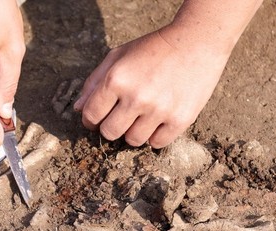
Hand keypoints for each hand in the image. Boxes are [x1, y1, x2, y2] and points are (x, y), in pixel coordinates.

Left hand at [73, 27, 229, 148]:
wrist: (196, 43)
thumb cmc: (153, 48)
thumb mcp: (118, 56)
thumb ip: (94, 81)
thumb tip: (79, 109)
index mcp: (117, 79)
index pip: (92, 115)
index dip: (91, 119)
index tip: (98, 117)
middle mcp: (136, 97)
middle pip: (110, 133)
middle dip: (111, 126)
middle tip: (122, 116)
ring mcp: (159, 110)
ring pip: (133, 140)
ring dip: (134, 131)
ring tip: (142, 115)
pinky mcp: (180, 120)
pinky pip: (157, 143)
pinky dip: (155, 135)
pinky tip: (159, 119)